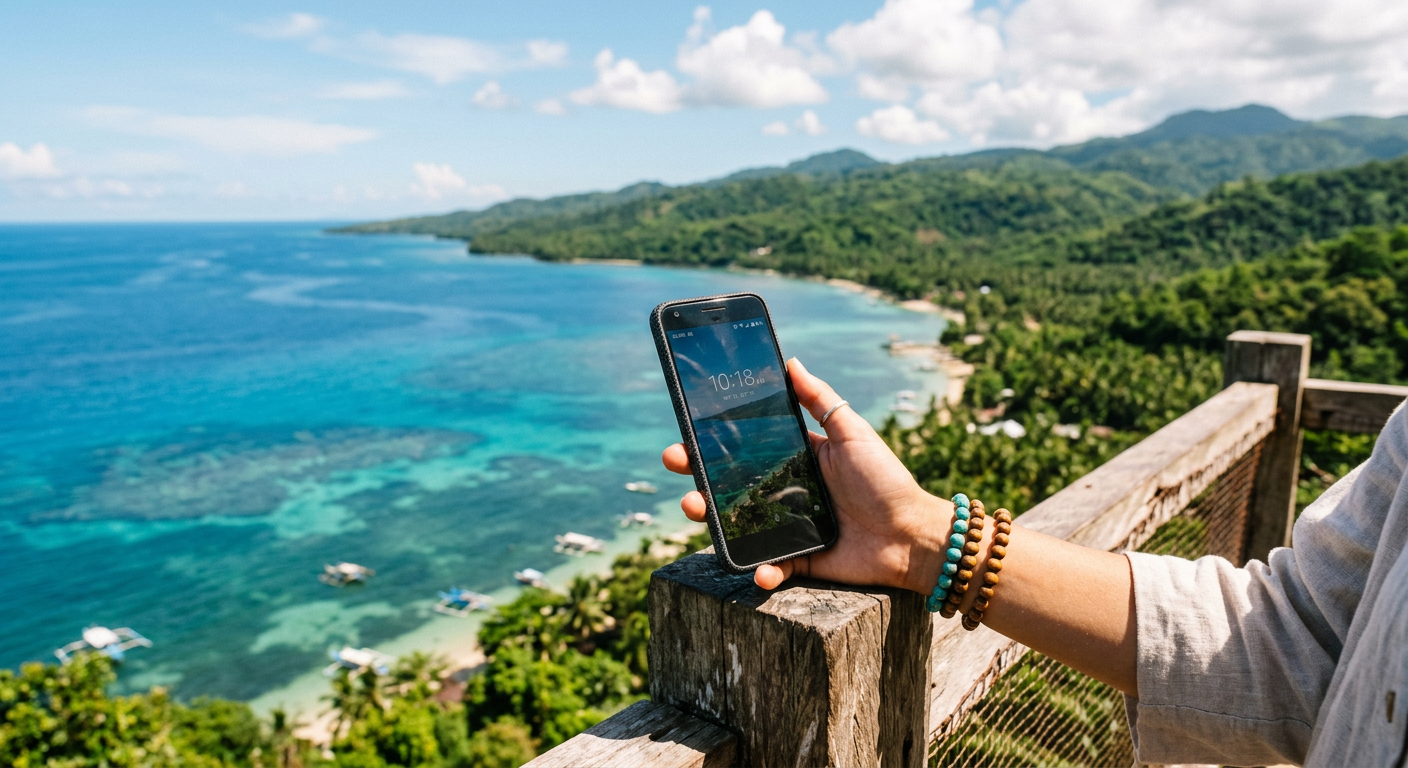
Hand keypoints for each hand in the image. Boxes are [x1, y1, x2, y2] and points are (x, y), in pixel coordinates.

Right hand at [661, 358, 949, 592]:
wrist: (914, 535)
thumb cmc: (887, 479)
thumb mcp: (852, 432)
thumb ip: (820, 400)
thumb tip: (789, 361)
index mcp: (797, 459)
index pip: (746, 448)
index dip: (713, 442)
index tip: (685, 432)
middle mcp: (787, 493)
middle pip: (731, 485)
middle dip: (697, 476)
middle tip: (676, 465)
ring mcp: (790, 528)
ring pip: (739, 525)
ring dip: (711, 520)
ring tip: (694, 508)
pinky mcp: (801, 561)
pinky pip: (771, 566)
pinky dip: (761, 570)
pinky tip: (757, 569)